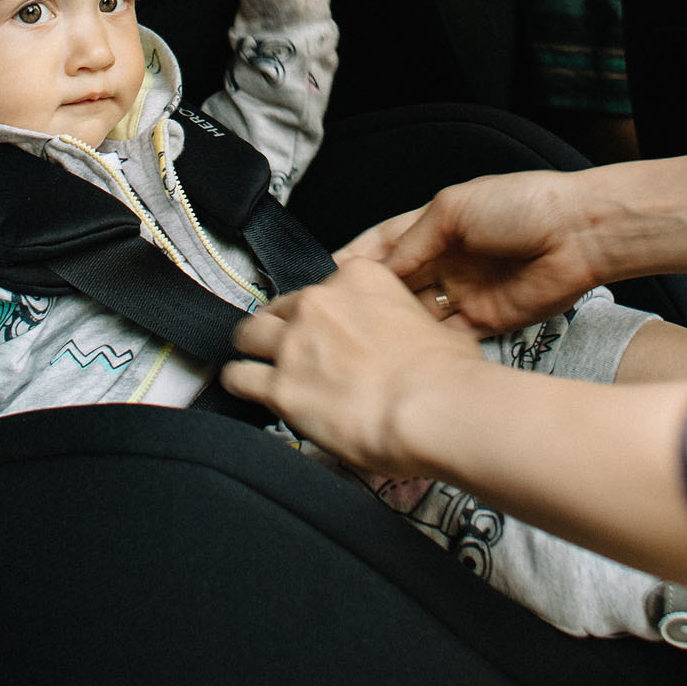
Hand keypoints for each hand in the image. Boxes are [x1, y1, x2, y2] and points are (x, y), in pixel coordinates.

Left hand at [225, 259, 484, 478]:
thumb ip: (409, 326)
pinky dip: (238, 383)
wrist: (435, 407)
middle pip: (280, 307)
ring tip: (252, 361)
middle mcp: (320, 302)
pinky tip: (243, 389)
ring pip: (248, 334)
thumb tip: (415, 343)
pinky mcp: (281, 386)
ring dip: (250, 348)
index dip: (320, 311)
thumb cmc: (447, 374)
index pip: (322, 286)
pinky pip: (239, 377)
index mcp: (359, 278)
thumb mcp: (437, 328)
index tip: (323, 327)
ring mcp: (295, 343)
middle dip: (281, 327)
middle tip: (289, 347)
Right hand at [337, 169, 611, 334]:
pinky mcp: (484, 321)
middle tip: (336, 319)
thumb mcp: (453, 210)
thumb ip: (412, 241)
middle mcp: (445, 261)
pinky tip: (400, 354)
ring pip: (415, 315)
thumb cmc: (523, 204)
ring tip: (360, 343)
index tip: (324, 280)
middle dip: (367, 301)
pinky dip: (424, 346)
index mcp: (434, 225)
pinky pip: (445, 338)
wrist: (579, 233)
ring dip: (393, 328)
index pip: (382, 246)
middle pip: (395, 285)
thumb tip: (377, 272)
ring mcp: (463, 293)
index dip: (353, 262)